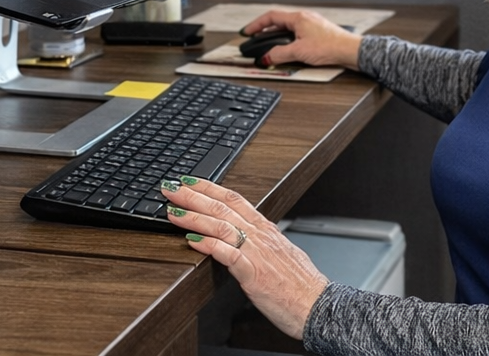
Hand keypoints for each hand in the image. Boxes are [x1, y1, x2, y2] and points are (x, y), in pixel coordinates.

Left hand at [162, 177, 327, 338]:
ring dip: (194, 217)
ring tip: (173, 211)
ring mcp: (257, 254)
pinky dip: (209, 245)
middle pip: (222, 208)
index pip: (234, 198)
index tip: (189, 181)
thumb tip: (244, 236)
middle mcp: (260, 236)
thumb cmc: (301, 285)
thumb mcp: (281, 254)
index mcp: (266, 230)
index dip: (209, 187)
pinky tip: (193, 241)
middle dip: (193, 196)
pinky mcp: (254, 275)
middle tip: (170, 188)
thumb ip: (261, 242)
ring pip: (222, 226)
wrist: (319, 306)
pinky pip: (229, 255)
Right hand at [241, 8, 362, 70]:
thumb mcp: (299, 52)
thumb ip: (279, 54)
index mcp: (298, 18)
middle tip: (255, 38)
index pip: (271, 17)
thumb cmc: (330, 46)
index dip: (256, 24)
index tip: (247, 31)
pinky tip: (288, 49)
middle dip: (264, 30)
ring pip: (288, 28)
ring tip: (269, 45)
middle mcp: (305, 18)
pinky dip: (288, 40)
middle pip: (279, 21)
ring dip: (276, 36)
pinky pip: (297, 33)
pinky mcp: (318, 33)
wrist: (350, 50)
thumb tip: (266, 57)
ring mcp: (312, 25)